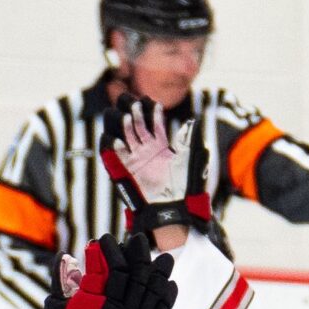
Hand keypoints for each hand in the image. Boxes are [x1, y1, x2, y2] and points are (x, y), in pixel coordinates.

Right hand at [103, 99, 212, 237]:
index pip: (155, 125)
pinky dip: (116, 148)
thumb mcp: (188, 159)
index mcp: (160, 147)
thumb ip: (188, 140)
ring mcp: (137, 160)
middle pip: (138, 127)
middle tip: (134, 103)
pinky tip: (116, 139)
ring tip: (126, 115)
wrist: (174, 206)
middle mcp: (147, 151)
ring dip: (126, 127)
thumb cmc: (184, 185)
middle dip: (136, 115)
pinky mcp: (129, 171)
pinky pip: (119, 157)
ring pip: (128, 137)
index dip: (153, 114)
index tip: (152, 102)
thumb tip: (192, 122)